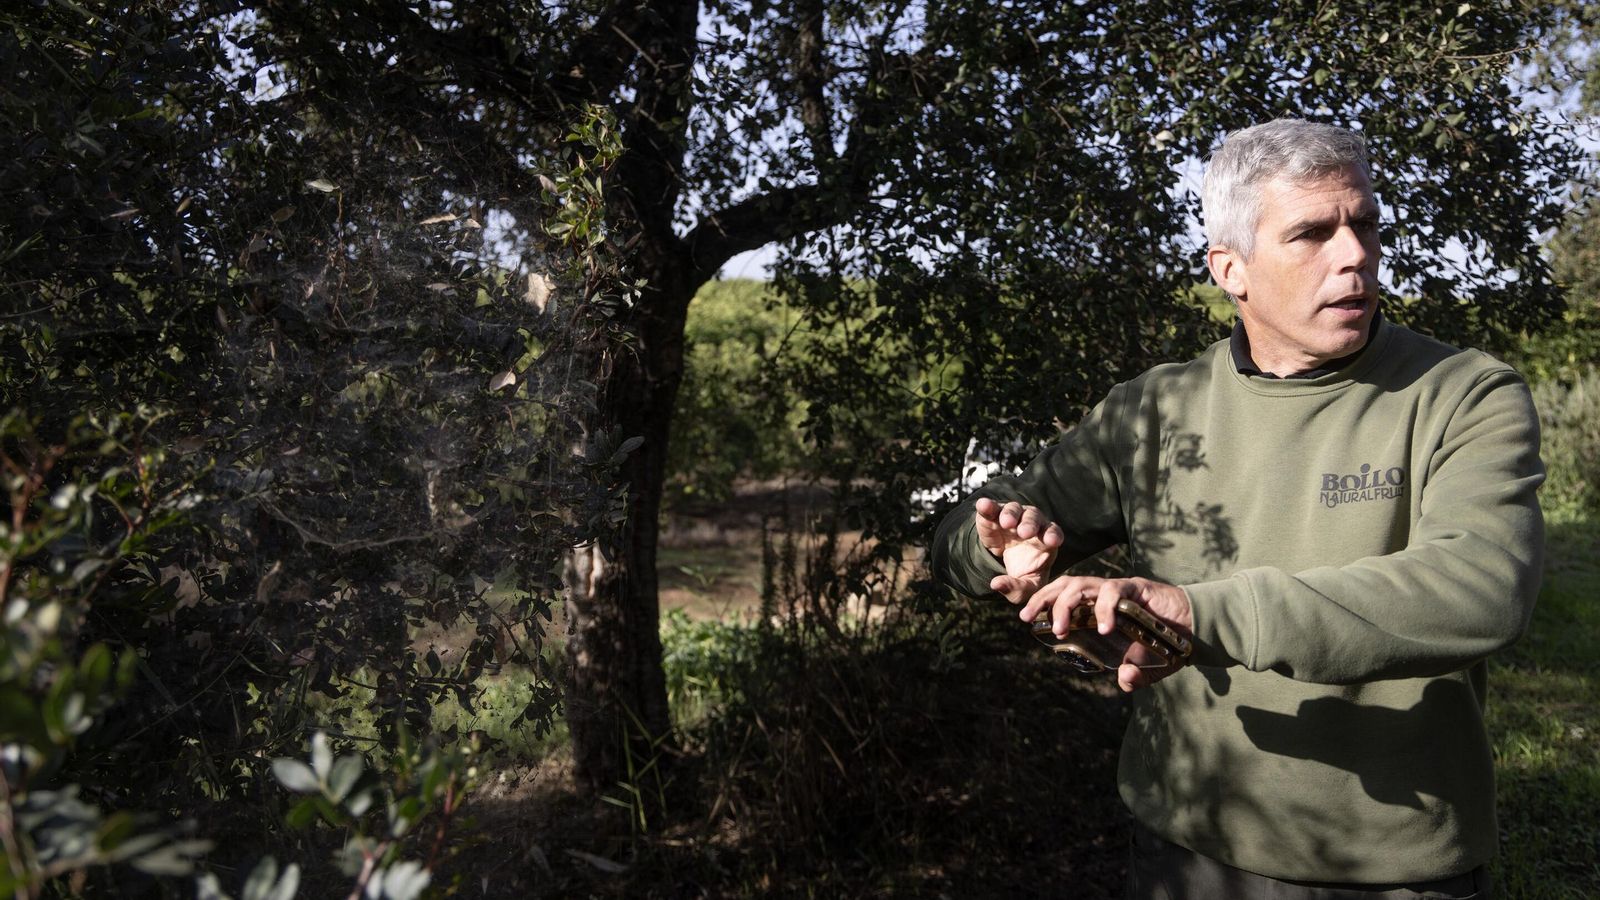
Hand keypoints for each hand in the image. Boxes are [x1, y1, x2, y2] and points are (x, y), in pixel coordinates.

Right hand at [974, 498, 1063, 605]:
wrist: (1006, 561)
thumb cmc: (1024, 573)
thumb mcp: (1025, 588)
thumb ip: (1016, 589)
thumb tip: (995, 584)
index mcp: (1046, 541)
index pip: (1054, 533)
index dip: (1053, 535)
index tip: (1052, 541)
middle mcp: (1032, 524)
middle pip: (1034, 517)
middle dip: (1030, 524)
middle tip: (1025, 533)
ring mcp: (1013, 517)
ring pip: (1015, 509)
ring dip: (1011, 514)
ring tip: (1006, 523)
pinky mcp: (993, 516)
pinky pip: (992, 508)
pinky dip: (988, 506)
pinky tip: (983, 505)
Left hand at [1022, 574, 1193, 692]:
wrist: (1197, 629)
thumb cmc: (1167, 644)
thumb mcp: (1147, 666)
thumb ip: (1135, 675)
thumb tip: (1125, 681)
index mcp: (1099, 608)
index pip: (1065, 596)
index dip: (1043, 602)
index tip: (1025, 617)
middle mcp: (1105, 595)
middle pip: (1066, 585)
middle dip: (1043, 598)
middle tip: (1028, 616)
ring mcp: (1120, 590)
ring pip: (1082, 585)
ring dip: (1066, 604)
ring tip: (1059, 627)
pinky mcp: (1138, 588)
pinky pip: (1114, 592)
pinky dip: (1105, 608)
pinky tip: (1106, 627)